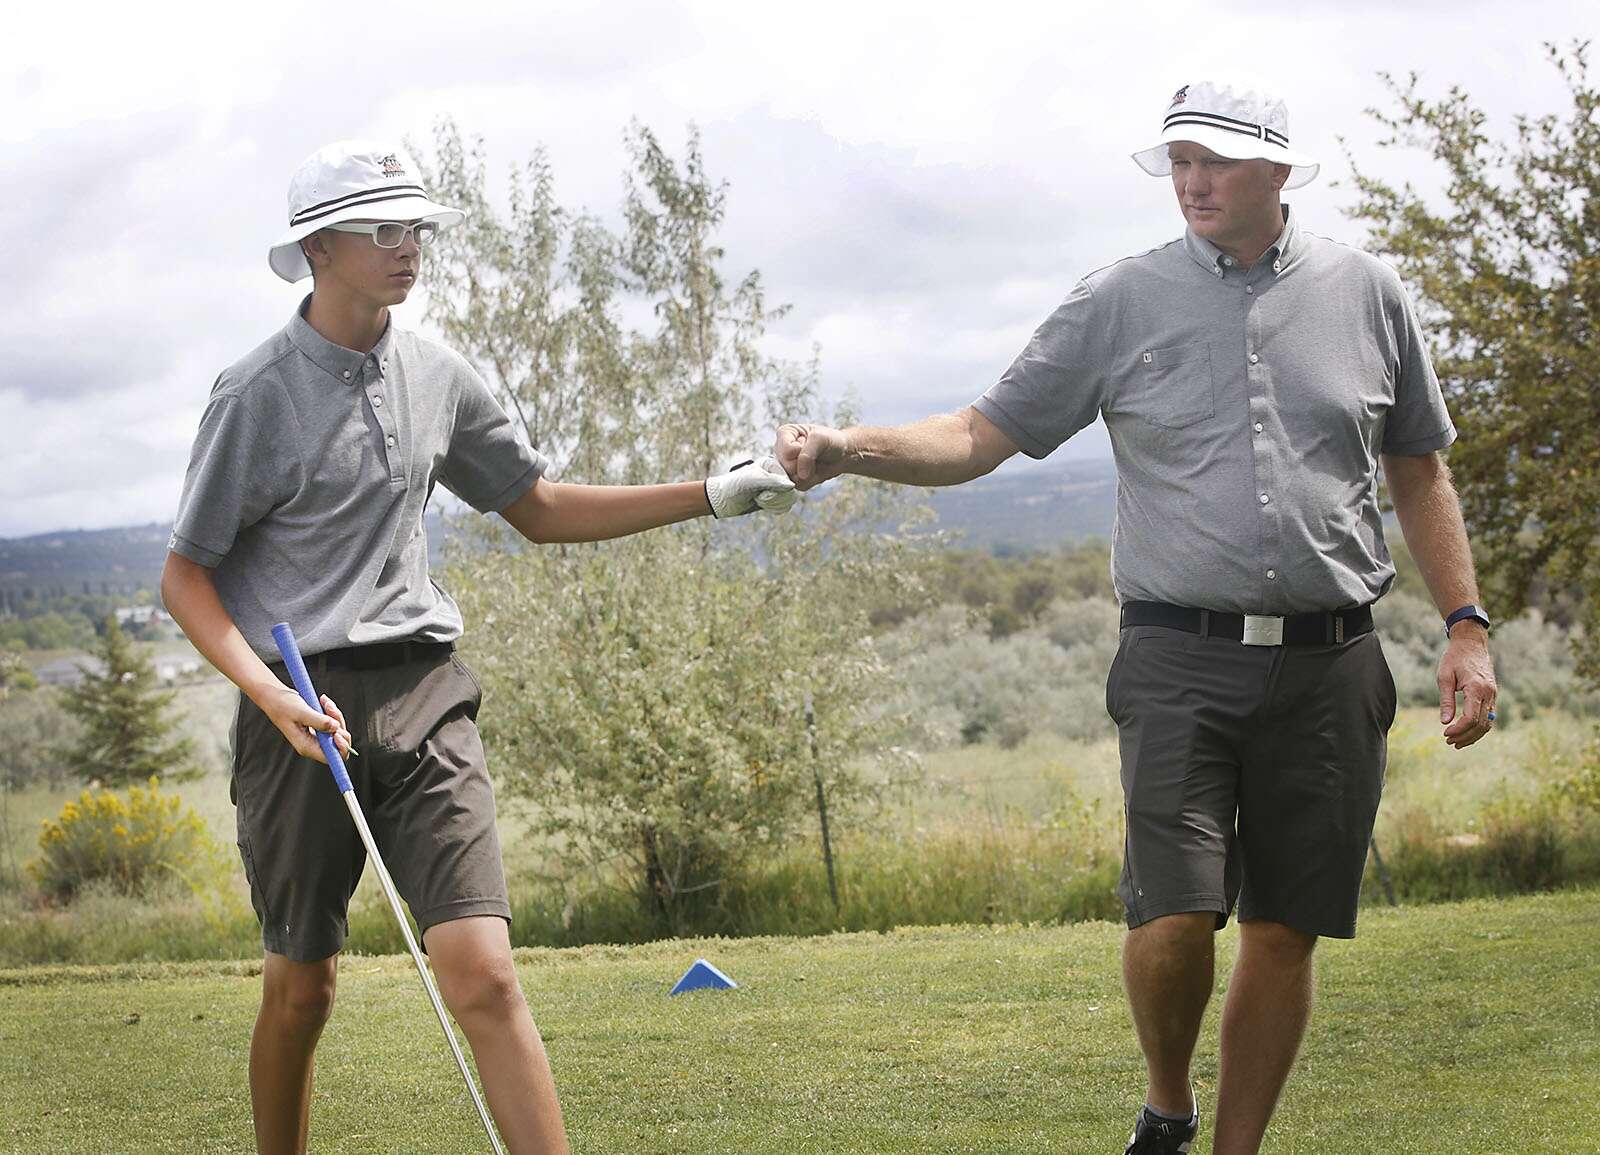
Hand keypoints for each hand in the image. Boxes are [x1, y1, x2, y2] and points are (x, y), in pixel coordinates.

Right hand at [262, 685, 352, 763]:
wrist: (274, 696)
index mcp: (306, 746)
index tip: (338, 732)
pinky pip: (333, 722)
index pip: (331, 758)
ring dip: (335, 715)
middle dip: (339, 725)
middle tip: (331, 710)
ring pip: (337, 730)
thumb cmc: (284, 705)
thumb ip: (320, 722)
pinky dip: (332, 712)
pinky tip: (324, 702)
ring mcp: (315, 736)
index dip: (341, 748)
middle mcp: (312, 744)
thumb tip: (336, 728)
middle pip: (338, 743)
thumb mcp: (302, 712)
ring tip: (325, 702)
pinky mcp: (317, 727)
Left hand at [705, 456, 797, 517]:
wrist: (722, 500)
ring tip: (759, 499)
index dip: (780, 488)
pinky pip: (783, 504)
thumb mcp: (752, 481)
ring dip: (774, 503)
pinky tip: (762, 504)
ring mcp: (774, 486)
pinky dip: (775, 507)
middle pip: (790, 490)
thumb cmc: (734, 486)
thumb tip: (792, 485)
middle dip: (776, 497)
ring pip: (788, 498)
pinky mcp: (772, 497)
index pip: (789, 478)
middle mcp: (775, 474)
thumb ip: (772, 481)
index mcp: (771, 465)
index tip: (765, 491)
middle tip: (760, 496)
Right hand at [774, 423, 848, 489]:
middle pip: (786, 467)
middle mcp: (781, 451)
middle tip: (814, 455)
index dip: (800, 451)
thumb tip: (801, 475)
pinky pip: (800, 486)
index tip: (809, 443)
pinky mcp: (794, 479)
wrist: (842, 454)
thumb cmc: (831, 441)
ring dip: (809, 473)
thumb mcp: (821, 439)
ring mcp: (786, 466)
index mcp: (784, 434)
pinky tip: (815, 470)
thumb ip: (807, 454)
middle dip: (804, 464)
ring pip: (791, 479)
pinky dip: (812, 480)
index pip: (785, 451)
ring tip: (815, 463)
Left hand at [1438, 625, 1495, 748]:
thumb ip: (1446, 700)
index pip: (1471, 718)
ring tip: (1456, 743)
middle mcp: (1489, 693)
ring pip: (1488, 723)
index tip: (1445, 734)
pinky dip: (1479, 727)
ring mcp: (1493, 694)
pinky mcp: (1492, 695)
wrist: (1471, 643)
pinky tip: (1466, 733)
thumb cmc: (1454, 658)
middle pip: (1481, 724)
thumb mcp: (1444, 677)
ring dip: (1473, 735)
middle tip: (1449, 742)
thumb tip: (1445, 722)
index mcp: (1476, 688)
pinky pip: (1489, 716)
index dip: (1459, 730)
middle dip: (1465, 736)